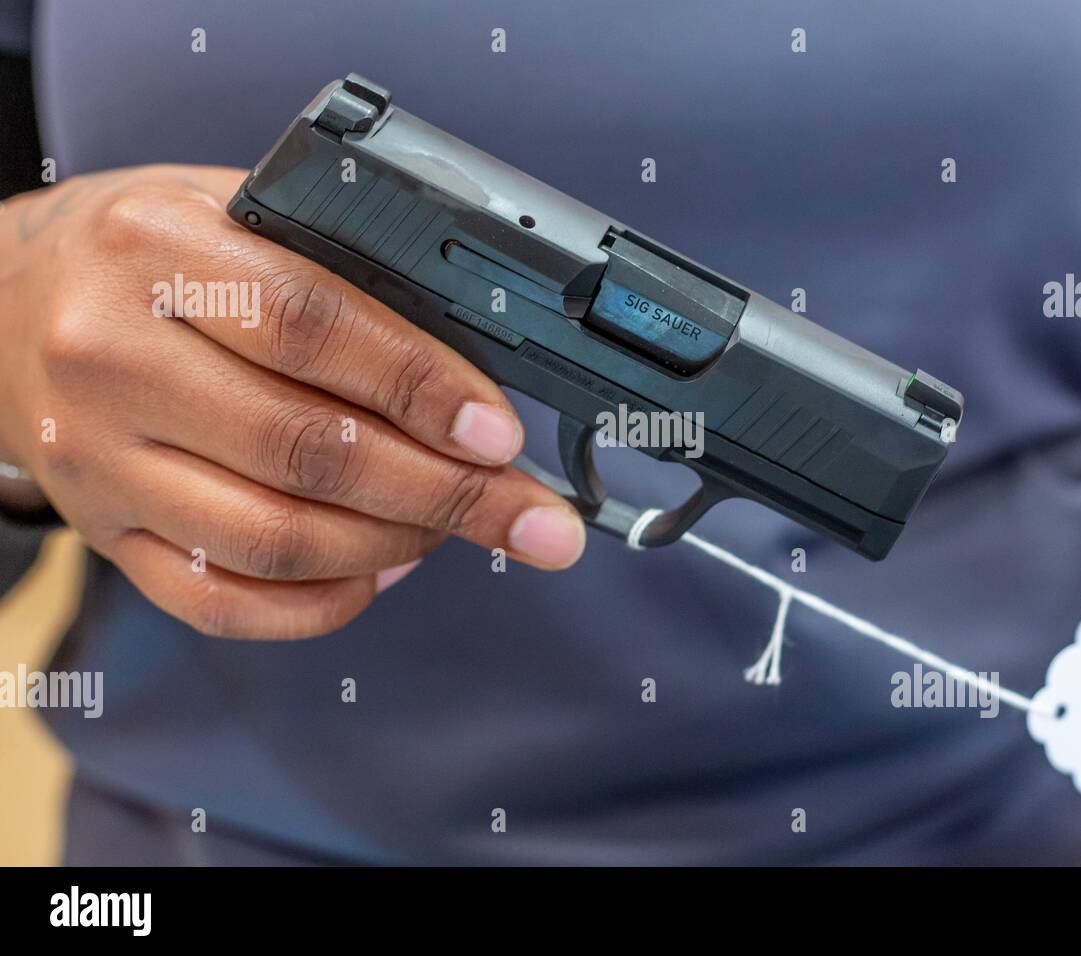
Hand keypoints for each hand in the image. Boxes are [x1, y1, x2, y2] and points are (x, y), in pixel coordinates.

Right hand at [0, 165, 584, 637]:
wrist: (8, 301)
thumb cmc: (152, 253)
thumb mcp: (234, 214)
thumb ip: (340, 273)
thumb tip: (475, 373)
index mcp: (155, 251)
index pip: (313, 328)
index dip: (421, 388)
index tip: (500, 434)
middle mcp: (113, 358)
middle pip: (306, 452)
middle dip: (444, 493)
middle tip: (527, 515)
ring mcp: (99, 460)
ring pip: (274, 539)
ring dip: (394, 546)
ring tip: (457, 529)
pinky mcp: (103, 531)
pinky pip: (222, 602)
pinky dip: (322, 603)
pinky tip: (380, 572)